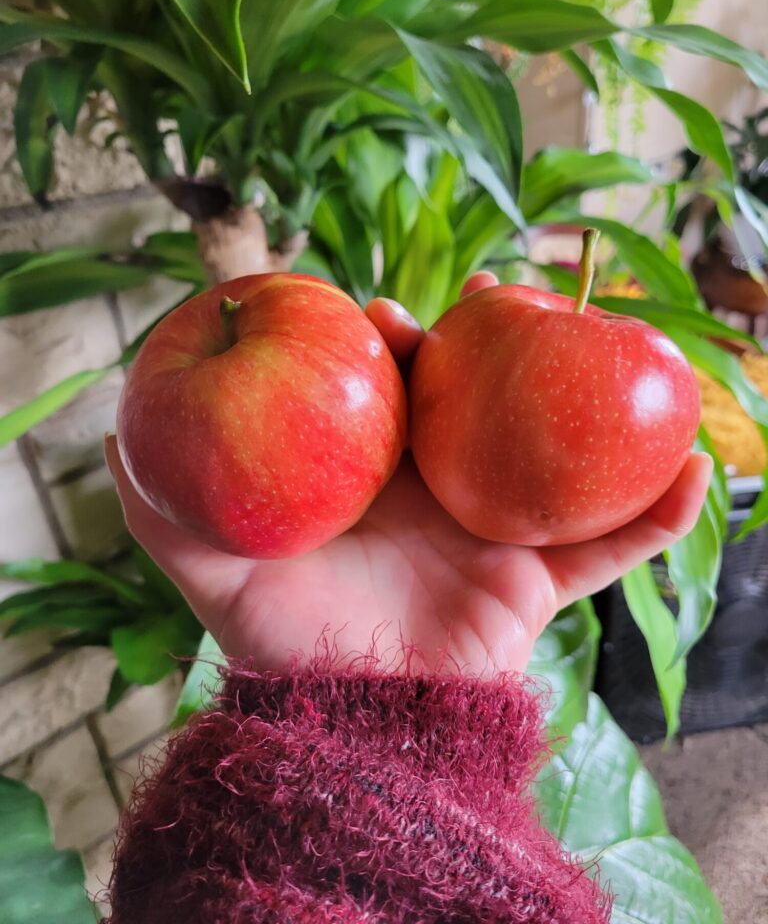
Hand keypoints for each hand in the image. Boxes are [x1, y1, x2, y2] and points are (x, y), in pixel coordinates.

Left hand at [105, 274, 711, 676]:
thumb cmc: (286, 646)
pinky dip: (655, 515)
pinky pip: (610, 547)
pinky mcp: (538, 583)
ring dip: (594, 411)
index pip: (391, 392)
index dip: (389, 348)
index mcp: (376, 478)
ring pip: (556, 459)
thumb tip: (112, 440)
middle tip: (501, 296)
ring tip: (624, 353)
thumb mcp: (215, 574)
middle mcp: (439, 493)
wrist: (350, 720)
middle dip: (494, 348)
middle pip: (479, 404)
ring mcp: (494, 533)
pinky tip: (695, 470)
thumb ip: (166, 512)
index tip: (377, 319)